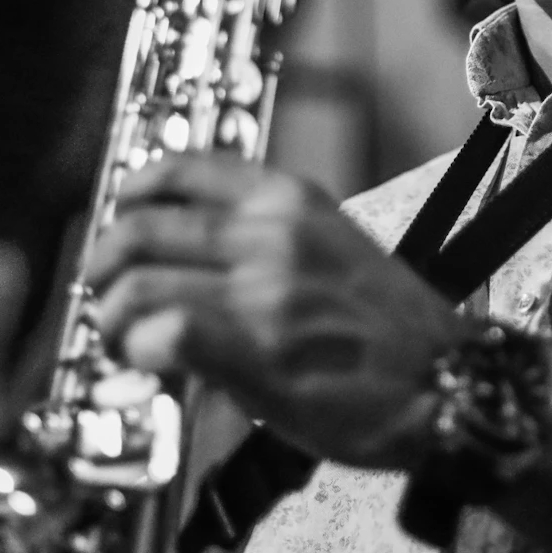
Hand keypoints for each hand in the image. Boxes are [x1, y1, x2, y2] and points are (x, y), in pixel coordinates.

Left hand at [83, 154, 471, 469]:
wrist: (449, 382)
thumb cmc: (394, 328)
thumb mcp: (333, 245)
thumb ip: (264, 242)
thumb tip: (188, 261)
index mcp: (290, 198)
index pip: (182, 170)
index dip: (131, 195)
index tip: (119, 217)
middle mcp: (271, 232)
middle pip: (138, 230)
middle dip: (102, 270)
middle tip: (106, 300)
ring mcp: (263, 290)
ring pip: (136, 287)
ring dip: (112, 322)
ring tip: (123, 345)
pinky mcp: (257, 350)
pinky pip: (164, 335)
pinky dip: (140, 353)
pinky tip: (149, 367)